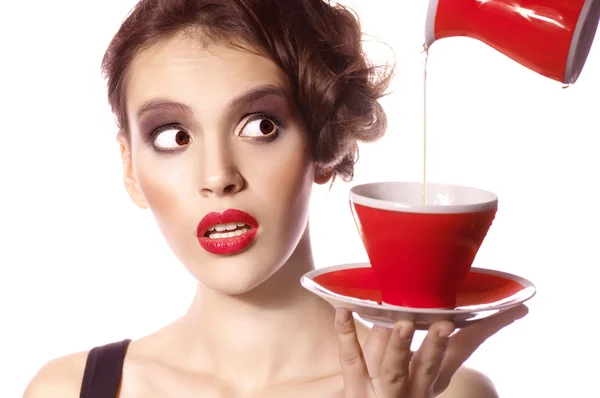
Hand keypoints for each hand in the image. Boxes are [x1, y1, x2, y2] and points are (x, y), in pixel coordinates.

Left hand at [335, 305, 527, 396]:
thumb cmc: (394, 392)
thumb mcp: (418, 374)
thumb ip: (426, 345)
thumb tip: (438, 307)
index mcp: (433, 379)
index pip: (464, 349)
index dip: (487, 328)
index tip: (511, 308)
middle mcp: (414, 388)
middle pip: (430, 365)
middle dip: (437, 345)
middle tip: (444, 325)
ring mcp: (382, 392)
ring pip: (393, 369)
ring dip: (398, 347)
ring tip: (401, 325)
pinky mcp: (354, 389)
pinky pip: (350, 359)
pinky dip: (345, 333)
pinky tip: (343, 310)